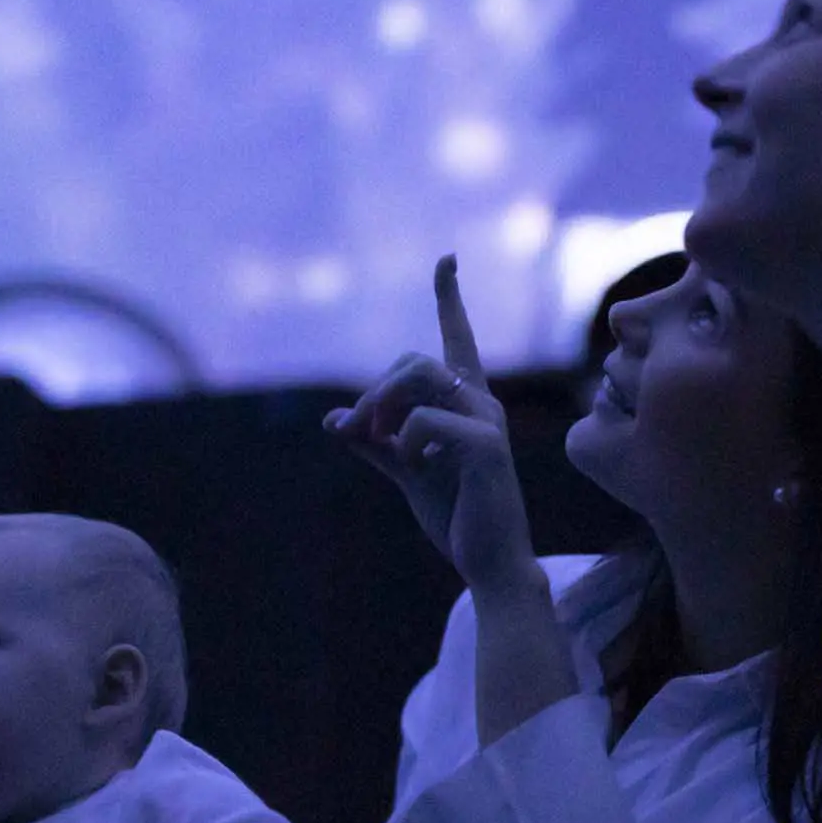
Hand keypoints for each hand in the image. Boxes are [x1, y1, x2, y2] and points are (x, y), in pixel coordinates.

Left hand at [326, 256, 539, 597]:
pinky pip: (422, 419)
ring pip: (417, 375)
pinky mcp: (485, 445)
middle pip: (414, 360)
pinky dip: (402, 442)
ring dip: (379, 405)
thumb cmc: (457, 516)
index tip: (447, 259)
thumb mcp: (406, 471)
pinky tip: (412, 467)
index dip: (449, 297)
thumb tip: (332, 421)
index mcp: (466, 403)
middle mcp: (481, 403)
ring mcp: (487, 421)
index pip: (458, 338)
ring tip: (372, 440)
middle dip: (373, 392)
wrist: (489, 563)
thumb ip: (374, 445)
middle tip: (354, 432)